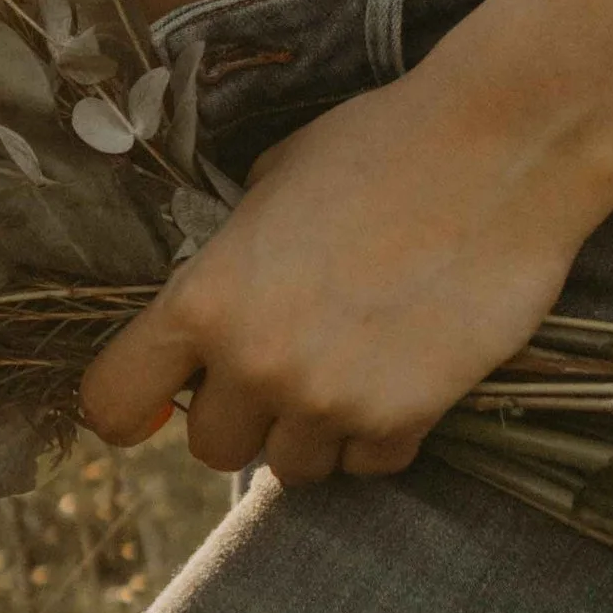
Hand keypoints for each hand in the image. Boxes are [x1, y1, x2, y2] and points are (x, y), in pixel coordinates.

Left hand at [80, 48, 612, 486]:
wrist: (501, 149)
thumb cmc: (383, 145)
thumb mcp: (273, 181)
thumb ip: (233, 259)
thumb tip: (223, 298)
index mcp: (205, 299)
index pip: (111, 403)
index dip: (132, 405)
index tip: (163, 394)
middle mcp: (256, 362)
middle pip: (211, 447)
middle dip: (243, 414)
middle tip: (287, 361)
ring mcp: (331, 398)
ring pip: (292, 467)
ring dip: (313, 430)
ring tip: (351, 364)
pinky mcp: (405, 418)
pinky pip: (369, 464)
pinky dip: (381, 433)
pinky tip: (404, 372)